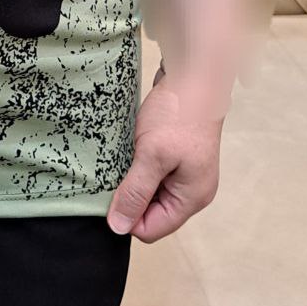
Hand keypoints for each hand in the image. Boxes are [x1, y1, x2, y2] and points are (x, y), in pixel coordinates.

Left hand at [105, 70, 223, 242]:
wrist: (194, 75)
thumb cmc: (178, 115)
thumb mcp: (152, 155)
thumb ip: (136, 192)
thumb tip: (119, 228)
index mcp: (191, 198)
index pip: (151, 229)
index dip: (127, 215)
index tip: (112, 189)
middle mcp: (192, 191)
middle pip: (150, 212)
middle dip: (129, 195)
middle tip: (116, 168)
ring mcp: (185, 173)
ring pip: (149, 191)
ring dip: (131, 178)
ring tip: (123, 156)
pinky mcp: (176, 156)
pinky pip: (151, 173)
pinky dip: (137, 164)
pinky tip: (130, 148)